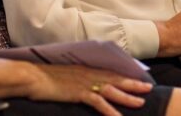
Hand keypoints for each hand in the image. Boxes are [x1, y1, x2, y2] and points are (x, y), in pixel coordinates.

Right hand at [26, 64, 152, 115]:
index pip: (109, 72)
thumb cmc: (44, 77)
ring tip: (141, 103)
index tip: (138, 78)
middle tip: (148, 88)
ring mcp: (84, 83)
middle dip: (133, 84)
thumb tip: (81, 85)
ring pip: (111, 90)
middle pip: (115, 79)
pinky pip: (98, 103)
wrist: (31, 77)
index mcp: (85, 69)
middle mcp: (88, 74)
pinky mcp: (79, 93)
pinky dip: (110, 110)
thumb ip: (75, 78)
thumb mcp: (63, 75)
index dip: (124, 75)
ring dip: (127, 97)